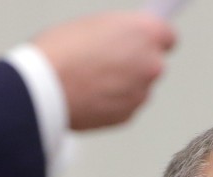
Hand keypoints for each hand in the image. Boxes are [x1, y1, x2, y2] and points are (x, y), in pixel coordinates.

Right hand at [33, 12, 176, 130]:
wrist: (45, 89)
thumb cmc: (61, 52)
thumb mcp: (94, 24)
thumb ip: (120, 33)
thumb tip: (125, 41)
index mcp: (145, 33)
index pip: (168, 37)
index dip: (152, 40)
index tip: (144, 43)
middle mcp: (151, 64)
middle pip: (153, 64)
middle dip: (135, 63)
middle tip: (106, 61)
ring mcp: (141, 93)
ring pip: (139, 87)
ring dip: (123, 85)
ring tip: (92, 79)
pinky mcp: (128, 116)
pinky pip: (126, 105)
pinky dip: (113, 102)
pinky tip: (90, 95)